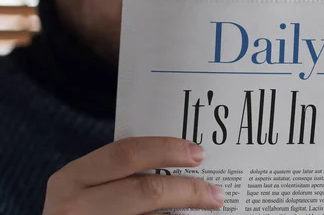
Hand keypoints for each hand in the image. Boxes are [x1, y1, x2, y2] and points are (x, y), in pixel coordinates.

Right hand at [43, 137, 223, 214]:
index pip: (127, 153)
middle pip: (146, 190)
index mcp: (72, 178)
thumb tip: (181, 159)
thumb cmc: (81, 211)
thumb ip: (120, 173)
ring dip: (185, 213)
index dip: (167, 150)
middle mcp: (74, 207)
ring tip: (209, 207)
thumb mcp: (88, 187)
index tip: (198, 154)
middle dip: (188, 189)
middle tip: (216, 192)